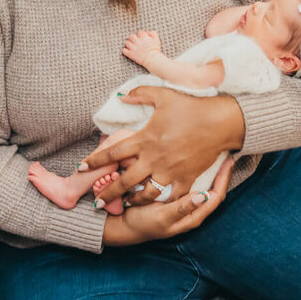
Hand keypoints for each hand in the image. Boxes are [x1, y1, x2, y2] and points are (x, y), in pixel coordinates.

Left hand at [82, 87, 243, 206]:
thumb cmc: (190, 106)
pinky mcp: (186, 178)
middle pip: (124, 181)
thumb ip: (139, 94)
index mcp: (144, 139)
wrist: (220, 122)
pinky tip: (155, 205)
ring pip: (146, 193)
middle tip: (96, 202)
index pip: (112, 153)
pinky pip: (171, 196)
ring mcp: (170, 170)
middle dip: (107, 193)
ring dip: (133, 200)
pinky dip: (162, 202)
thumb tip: (121, 96)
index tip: (80, 168)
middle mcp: (154, 158)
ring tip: (125, 204)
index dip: (94, 161)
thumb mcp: (162, 95)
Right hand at [102, 157, 231, 245]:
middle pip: (213, 188)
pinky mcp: (172, 196)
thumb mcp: (162, 217)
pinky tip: (191, 158)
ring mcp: (183, 202)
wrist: (124, 225)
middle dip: (219, 172)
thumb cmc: (144, 223)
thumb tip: (203, 196)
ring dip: (208, 170)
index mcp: (193, 216)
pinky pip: (188, 182)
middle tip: (223, 153)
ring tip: (212, 153)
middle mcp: (191, 208)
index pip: (216, 195)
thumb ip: (182, 208)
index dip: (223, 178)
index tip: (228, 161)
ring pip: (202, 184)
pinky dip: (193, 170)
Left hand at [123, 30, 161, 68]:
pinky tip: (128, 51)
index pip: (140, 32)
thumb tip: (148, 32)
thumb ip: (153, 34)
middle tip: (135, 42)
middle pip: (131, 36)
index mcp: (144, 38)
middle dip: (132, 38)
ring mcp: (133, 48)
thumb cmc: (155, 51)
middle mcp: (137, 42)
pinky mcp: (131, 54)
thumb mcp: (157, 40)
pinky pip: (124, 50)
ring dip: (128, 44)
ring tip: (131, 46)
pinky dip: (125, 51)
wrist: (153, 60)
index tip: (141, 38)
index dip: (140, 35)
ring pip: (126, 43)